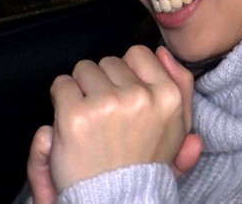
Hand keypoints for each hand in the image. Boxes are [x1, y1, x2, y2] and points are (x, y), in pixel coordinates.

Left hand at [27, 45, 201, 200]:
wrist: (117, 198)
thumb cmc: (145, 163)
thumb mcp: (178, 127)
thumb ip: (180, 85)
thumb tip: (163, 52)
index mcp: (168, 96)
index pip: (138, 54)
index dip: (126, 74)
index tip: (123, 96)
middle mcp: (140, 97)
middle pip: (109, 62)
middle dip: (104, 82)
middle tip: (106, 114)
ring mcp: (107, 105)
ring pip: (83, 69)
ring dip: (82, 89)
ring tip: (90, 118)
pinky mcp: (75, 116)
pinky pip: (61, 85)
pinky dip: (61, 100)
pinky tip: (71, 121)